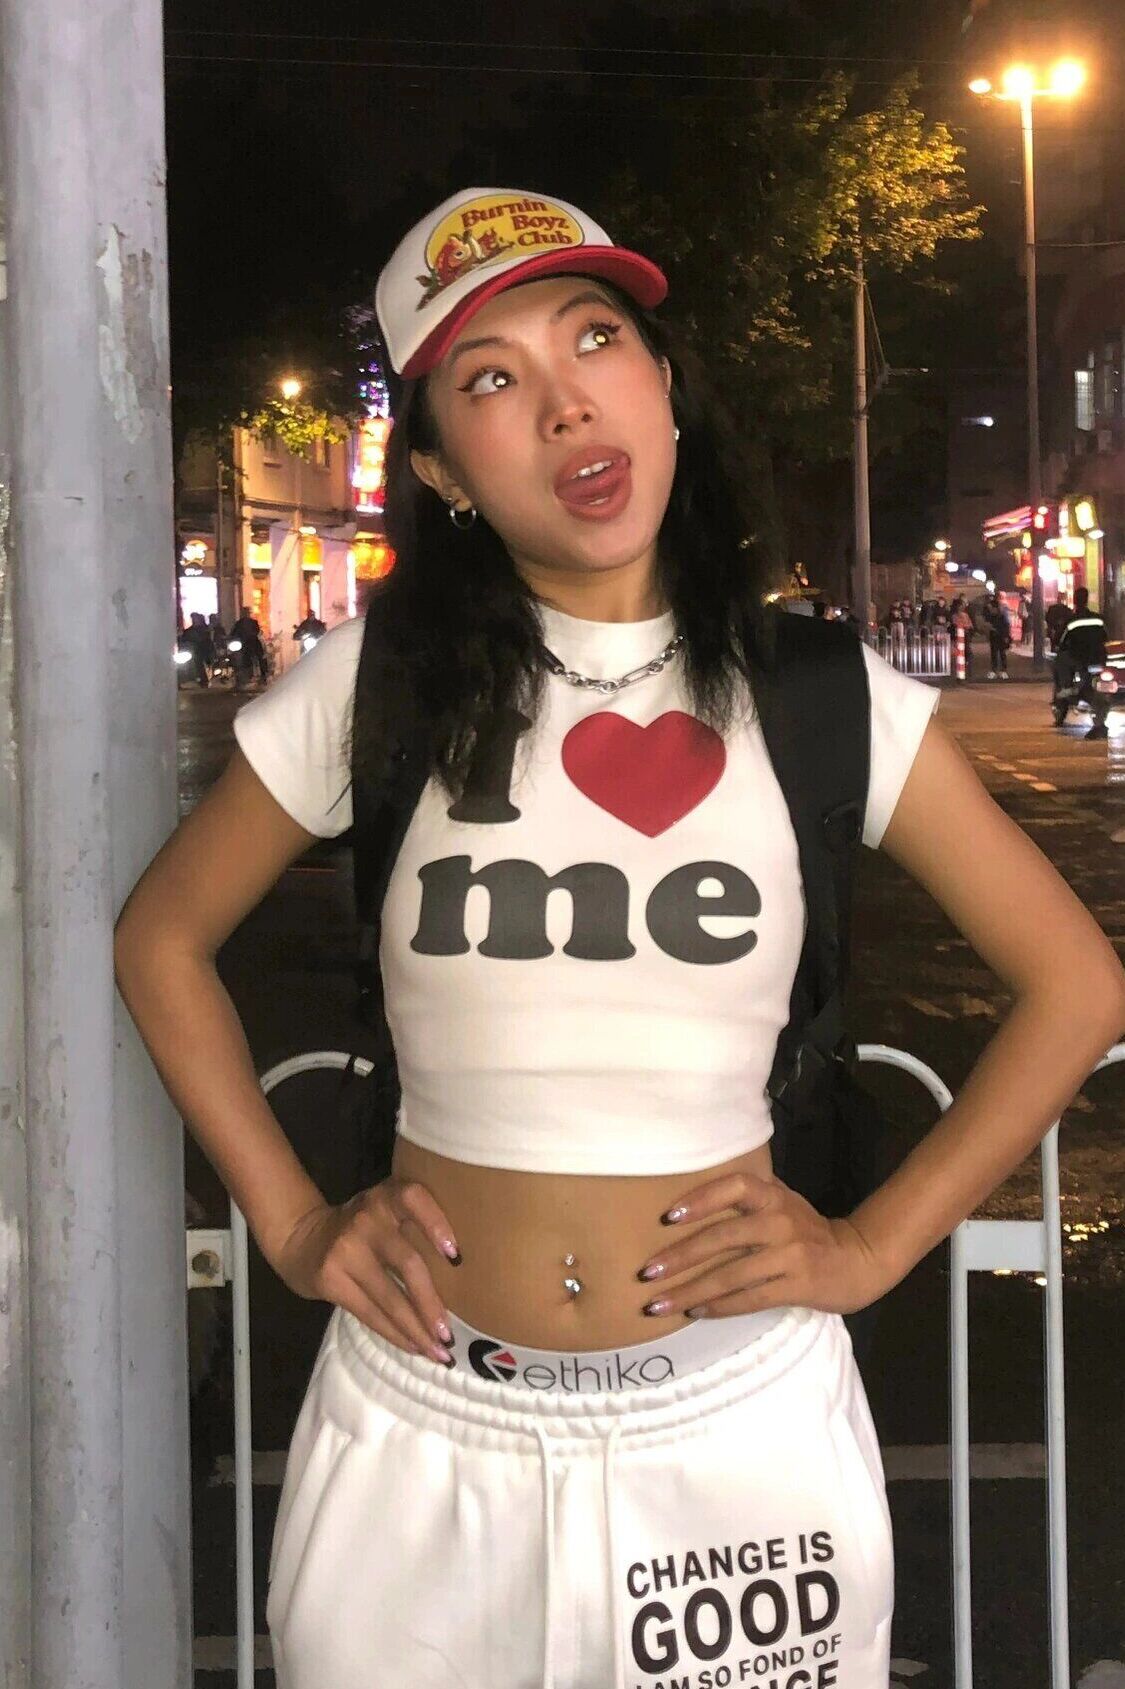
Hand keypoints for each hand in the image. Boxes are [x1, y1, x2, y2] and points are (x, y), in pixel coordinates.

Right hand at [270, 1178, 461, 1363]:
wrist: (301, 1238)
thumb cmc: (361, 1229)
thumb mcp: (383, 1210)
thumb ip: (412, 1225)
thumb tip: (462, 1274)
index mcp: (386, 1196)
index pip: (413, 1198)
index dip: (436, 1223)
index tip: (455, 1255)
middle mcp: (367, 1217)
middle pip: (407, 1263)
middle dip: (431, 1304)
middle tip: (450, 1335)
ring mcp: (345, 1249)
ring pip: (390, 1297)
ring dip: (417, 1329)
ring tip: (439, 1352)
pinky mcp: (330, 1278)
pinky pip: (369, 1313)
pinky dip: (395, 1333)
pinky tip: (413, 1346)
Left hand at [635, 1171, 890, 1320]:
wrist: (858, 1259)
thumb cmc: (806, 1229)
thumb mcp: (782, 1202)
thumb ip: (747, 1198)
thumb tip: (686, 1201)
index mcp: (773, 1196)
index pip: (734, 1187)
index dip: (701, 1200)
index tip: (668, 1218)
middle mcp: (780, 1221)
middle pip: (723, 1237)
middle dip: (680, 1257)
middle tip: (647, 1273)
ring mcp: (790, 1255)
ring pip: (731, 1275)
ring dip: (691, 1292)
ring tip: (658, 1305)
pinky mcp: (798, 1286)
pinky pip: (750, 1299)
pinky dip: (720, 1307)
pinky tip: (696, 1313)